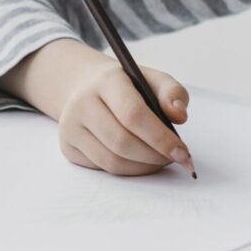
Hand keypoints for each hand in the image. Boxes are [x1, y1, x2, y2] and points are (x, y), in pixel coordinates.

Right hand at [58, 64, 191, 176]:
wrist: (87, 88)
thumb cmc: (128, 87)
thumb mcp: (153, 80)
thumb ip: (173, 93)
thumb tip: (180, 115)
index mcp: (107, 81)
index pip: (133, 114)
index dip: (160, 138)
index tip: (182, 152)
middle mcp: (82, 103)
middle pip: (122, 142)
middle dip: (154, 156)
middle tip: (175, 158)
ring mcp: (71, 127)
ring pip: (112, 161)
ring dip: (143, 167)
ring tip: (160, 160)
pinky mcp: (68, 147)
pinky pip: (103, 168)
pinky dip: (128, 170)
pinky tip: (141, 161)